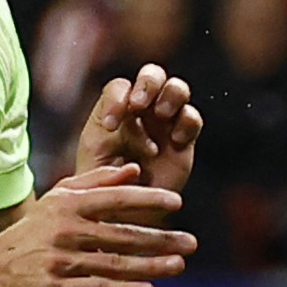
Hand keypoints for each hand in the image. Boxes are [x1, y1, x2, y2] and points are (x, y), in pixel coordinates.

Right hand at [0, 163, 190, 286]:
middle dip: (160, 239)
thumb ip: (98, 181)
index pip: (116, 199)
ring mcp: (62, 261)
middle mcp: (67, 230)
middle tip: (191, 242)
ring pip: (115, 263)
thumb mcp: (60, 197)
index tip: (177, 203)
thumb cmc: (36, 228)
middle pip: (122, 234)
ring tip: (179, 265)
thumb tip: (136, 169)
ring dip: (150, 265)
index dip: (148, 200)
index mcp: (70, 204)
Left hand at [74, 62, 202, 197]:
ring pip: (177, 88)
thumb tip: (124, 131)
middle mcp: (143, 110)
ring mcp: (166, 122)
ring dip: (170, 95)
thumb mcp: (94, 162)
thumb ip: (104, 142)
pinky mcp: (185, 139)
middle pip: (152, 75)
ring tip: (161, 115)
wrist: (125, 211)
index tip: (110, 126)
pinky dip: (187, 122)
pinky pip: (192, 118)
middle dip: (147, 84)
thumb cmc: (104, 185)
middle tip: (138, 106)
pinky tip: (176, 140)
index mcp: (115, 109)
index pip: (119, 88)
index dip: (116, 100)